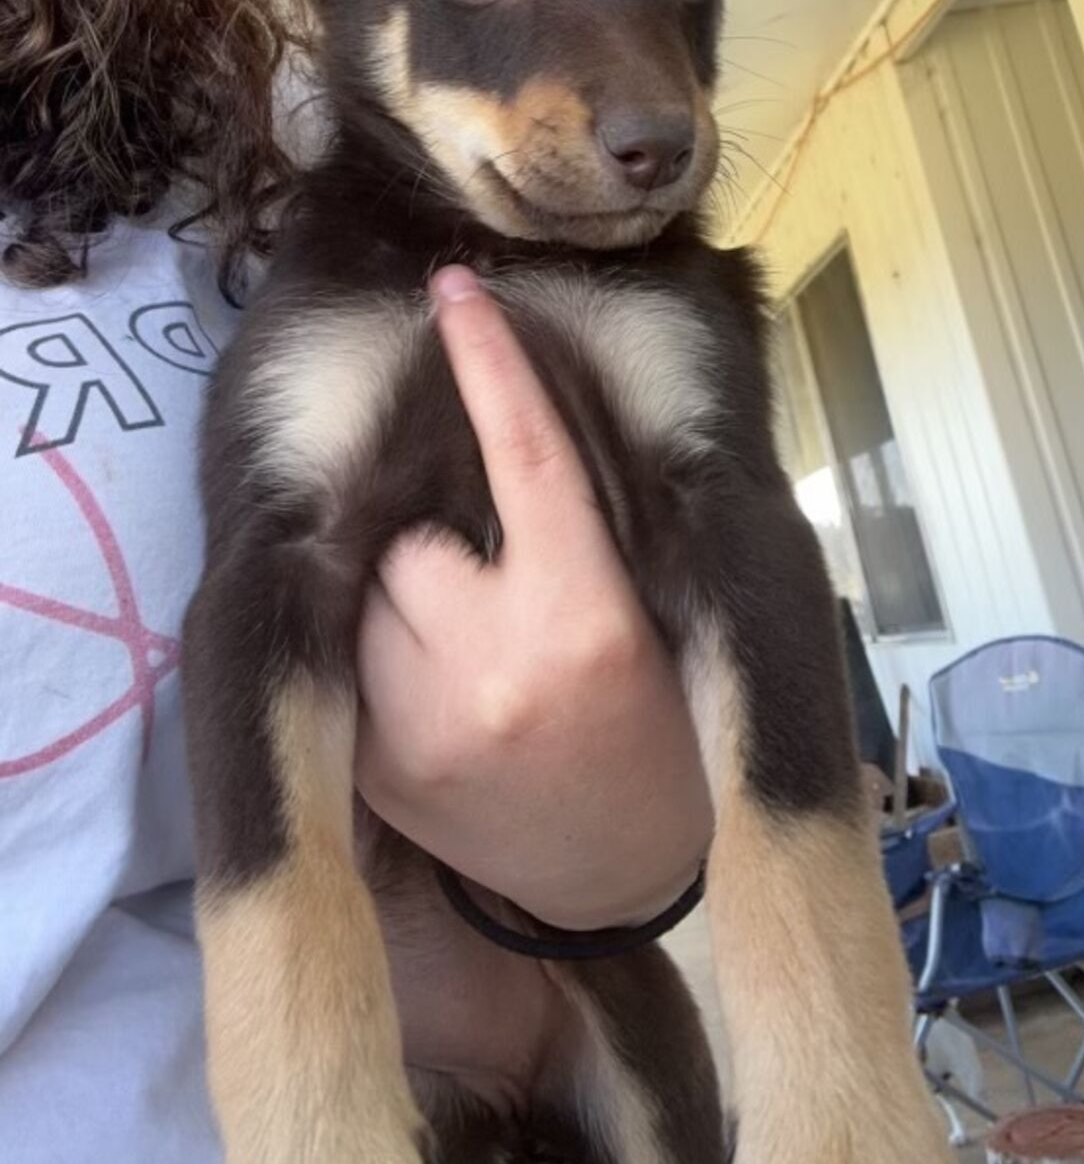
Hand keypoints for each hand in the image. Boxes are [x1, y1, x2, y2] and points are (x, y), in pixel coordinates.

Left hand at [355, 265, 712, 931]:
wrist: (617, 874)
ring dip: (403, 598)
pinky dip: (384, 657)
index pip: (528, 459)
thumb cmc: (652, 721)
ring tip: (464, 650)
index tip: (455, 289)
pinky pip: (351, 658)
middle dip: (442, 545)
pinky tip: (438, 698)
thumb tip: (519, 412)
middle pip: (418, 533)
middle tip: (490, 590)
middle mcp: (497, 668)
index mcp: (586, 618)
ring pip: (371, 587)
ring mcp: (424, 727)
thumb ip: (588, 527)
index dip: (491, 364)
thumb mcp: (642, 613)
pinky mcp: (378, 771)